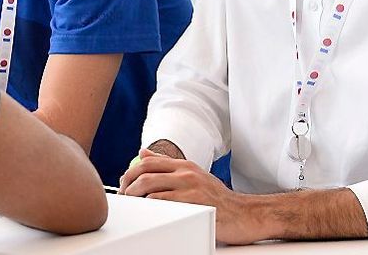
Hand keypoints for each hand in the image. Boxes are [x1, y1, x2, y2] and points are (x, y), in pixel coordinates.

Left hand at [118, 149, 265, 244]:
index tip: (123, 184)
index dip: (131, 172)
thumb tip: (143, 153)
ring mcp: (190, 187)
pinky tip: (146, 213)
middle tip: (122, 197)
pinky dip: (149, 207)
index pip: (149, 161)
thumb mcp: (194, 176)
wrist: (245, 214)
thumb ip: (169, 166)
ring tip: (130, 206)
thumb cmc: (219, 199)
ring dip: (135, 197)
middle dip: (127, 184)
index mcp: (185, 166)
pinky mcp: (194, 203)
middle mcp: (187, 173)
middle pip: (145, 172)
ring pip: (151, 187)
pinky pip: (163, 203)